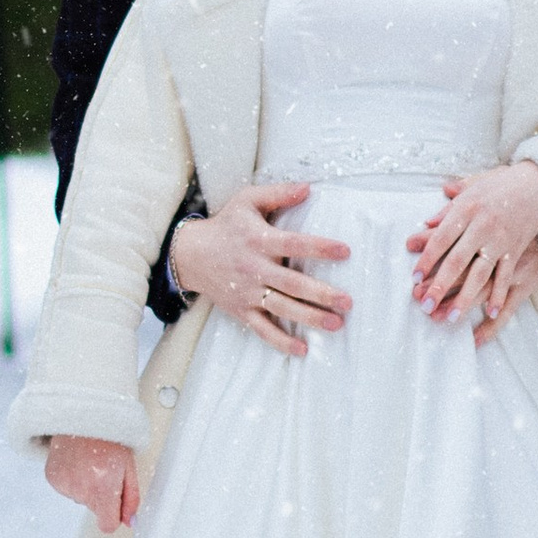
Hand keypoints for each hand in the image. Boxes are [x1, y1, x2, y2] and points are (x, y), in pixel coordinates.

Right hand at [44, 435, 139, 531]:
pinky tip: (77, 463)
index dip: (112, 517)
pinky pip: (67, 489)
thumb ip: (131, 498)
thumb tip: (130, 522)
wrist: (83, 417)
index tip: (115, 506)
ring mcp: (65, 484)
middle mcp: (82, 489)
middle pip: (94, 509)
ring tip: (89, 463)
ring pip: (80, 498)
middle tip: (104, 471)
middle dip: (101, 495)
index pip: (107, 525)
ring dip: (86, 486)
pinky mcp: (53, 478)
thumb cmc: (109, 440)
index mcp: (104, 487)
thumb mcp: (129, 468)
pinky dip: (72, 479)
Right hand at [170, 181, 351, 359]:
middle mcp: (255, 268)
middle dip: (321, 293)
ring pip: (282, 308)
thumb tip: (308, 187)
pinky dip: (280, 341)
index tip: (345, 251)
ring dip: (309, 318)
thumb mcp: (247, 201)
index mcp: (260, 240)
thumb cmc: (226, 225)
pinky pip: (262, 328)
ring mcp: (248, 292)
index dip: (319, 247)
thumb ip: (278, 193)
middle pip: (292, 283)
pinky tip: (302, 350)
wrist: (190, 254)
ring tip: (335, 324)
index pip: (294, 243)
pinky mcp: (241, 310)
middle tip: (348, 301)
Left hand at [411, 164, 537, 334]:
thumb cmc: (502, 183)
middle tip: (424, 305)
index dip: (427, 258)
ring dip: (465, 298)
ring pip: (480, 274)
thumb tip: (427, 223)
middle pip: (457, 260)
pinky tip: (490, 313)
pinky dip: (498, 295)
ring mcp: (500, 241)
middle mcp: (482, 227)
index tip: (414, 277)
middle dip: (440, 285)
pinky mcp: (516, 250)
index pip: (442, 238)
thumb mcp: (472, 187)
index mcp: (467, 209)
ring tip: (451, 317)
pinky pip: (505, 277)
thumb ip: (449, 207)